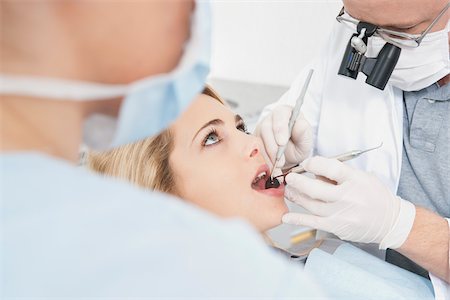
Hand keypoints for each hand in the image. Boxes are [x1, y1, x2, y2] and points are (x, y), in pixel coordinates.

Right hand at [256, 105, 311, 167]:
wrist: (290, 156)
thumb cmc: (298, 144)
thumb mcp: (305, 140)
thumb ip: (303, 133)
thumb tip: (300, 125)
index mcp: (284, 112)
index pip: (280, 115)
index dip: (280, 128)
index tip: (282, 142)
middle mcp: (270, 119)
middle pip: (266, 128)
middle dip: (273, 147)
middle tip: (280, 160)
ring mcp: (260, 130)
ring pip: (258, 140)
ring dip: (267, 156)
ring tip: (277, 167)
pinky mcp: (254, 141)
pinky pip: (255, 150)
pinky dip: (263, 160)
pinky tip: (270, 168)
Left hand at [282, 156, 415, 248]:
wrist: (390, 222)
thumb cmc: (374, 196)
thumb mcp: (362, 177)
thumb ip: (339, 174)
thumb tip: (314, 171)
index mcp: (356, 180)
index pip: (331, 168)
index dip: (315, 164)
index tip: (306, 163)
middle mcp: (348, 197)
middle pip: (316, 189)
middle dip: (298, 182)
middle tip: (289, 178)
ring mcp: (341, 214)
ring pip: (311, 205)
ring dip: (295, 197)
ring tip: (288, 191)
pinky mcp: (337, 227)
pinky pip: (313, 223)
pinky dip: (298, 219)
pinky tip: (286, 216)